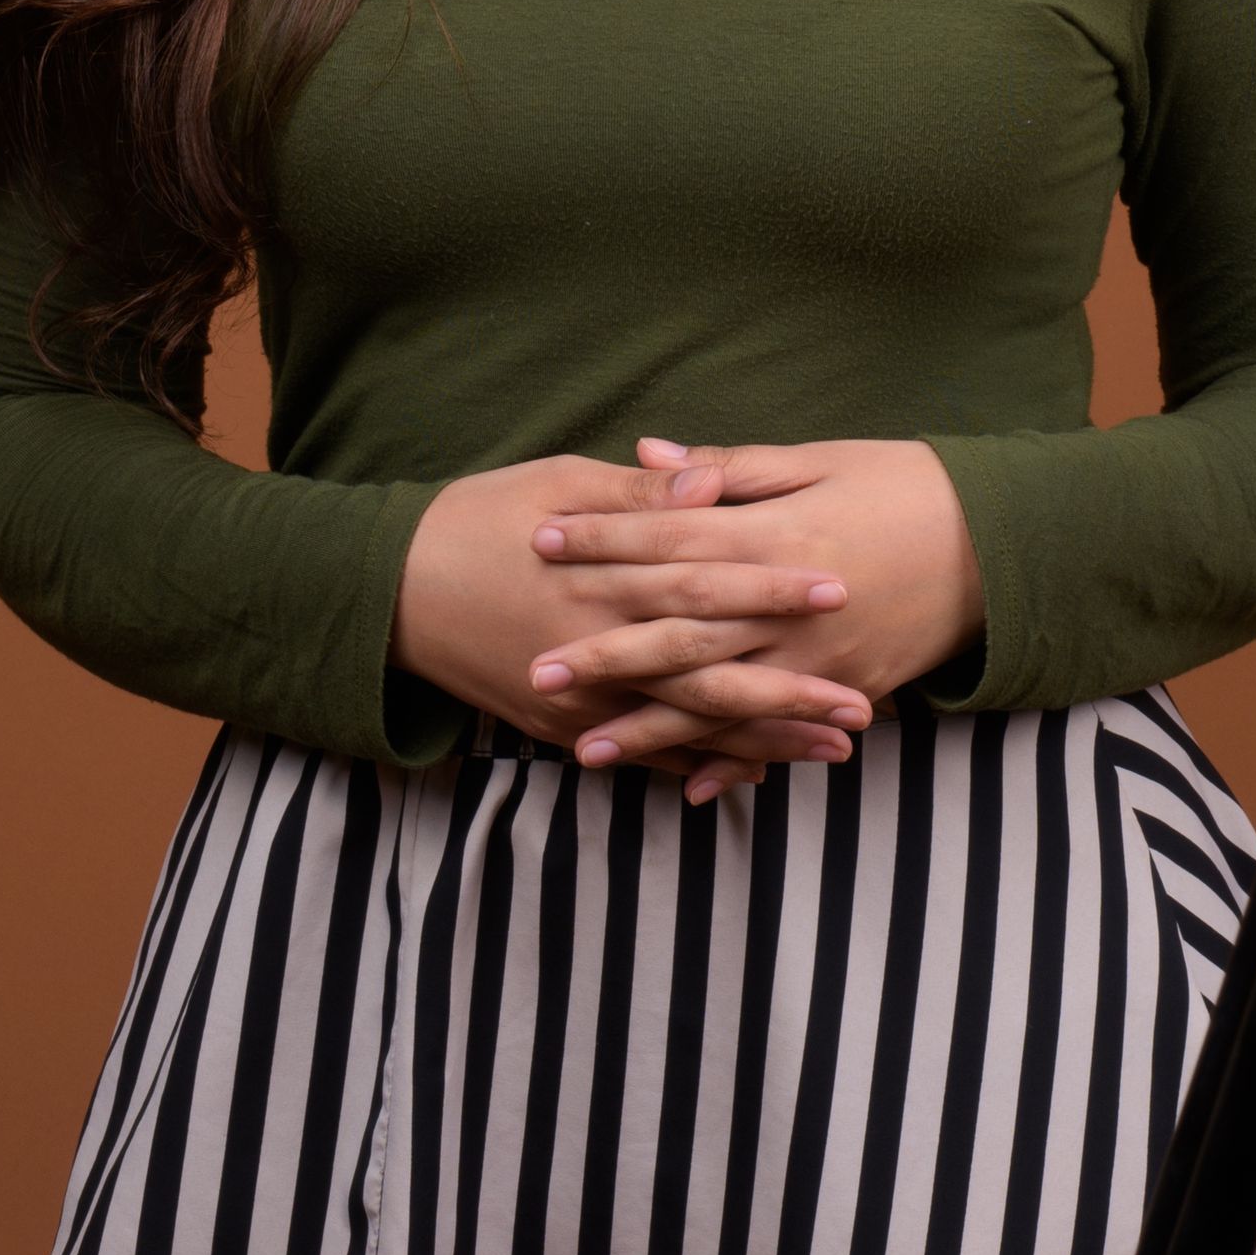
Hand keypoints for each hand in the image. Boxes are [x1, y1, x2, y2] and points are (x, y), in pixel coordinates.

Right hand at [395, 454, 877, 800]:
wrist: (391, 594)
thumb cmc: (479, 520)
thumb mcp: (557, 483)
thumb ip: (641, 494)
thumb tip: (711, 482)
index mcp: (601, 578)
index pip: (704, 586)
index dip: (773, 591)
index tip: (840, 590)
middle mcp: (596, 649)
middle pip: (709, 677)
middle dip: (790, 692)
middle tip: (864, 704)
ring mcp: (582, 702)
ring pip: (687, 730)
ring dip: (764, 741)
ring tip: (834, 748)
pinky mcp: (566, 731)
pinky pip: (646, 758)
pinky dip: (701, 766)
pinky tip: (757, 772)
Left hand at [531, 437, 985, 793]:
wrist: (1002, 547)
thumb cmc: (906, 486)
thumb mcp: (821, 460)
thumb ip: (732, 469)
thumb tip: (649, 458)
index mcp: (781, 536)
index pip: (674, 540)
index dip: (606, 540)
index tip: (543, 540)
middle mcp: (793, 606)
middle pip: (683, 634)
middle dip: (606, 654)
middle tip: (536, 671)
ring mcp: (821, 657)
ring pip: (721, 699)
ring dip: (652, 728)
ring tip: (586, 749)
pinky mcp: (848, 688)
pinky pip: (780, 732)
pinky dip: (735, 761)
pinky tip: (688, 787)